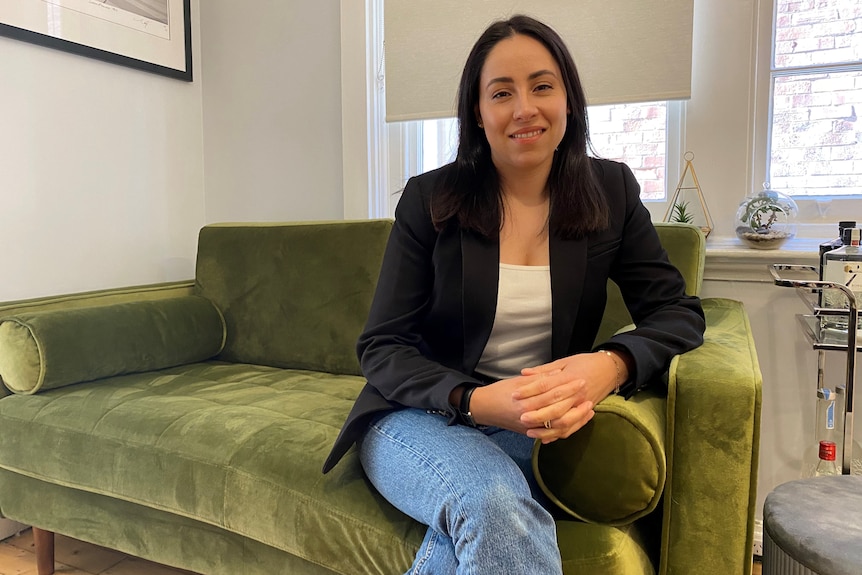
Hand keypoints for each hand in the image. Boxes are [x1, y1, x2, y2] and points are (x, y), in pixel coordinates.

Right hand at [467, 370, 592, 441]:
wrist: (484, 408)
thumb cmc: (500, 391)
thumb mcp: (518, 381)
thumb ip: (539, 379)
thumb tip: (558, 374)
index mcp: (525, 401)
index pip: (552, 394)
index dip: (568, 387)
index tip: (581, 381)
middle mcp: (528, 417)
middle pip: (558, 413)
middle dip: (576, 405)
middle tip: (589, 396)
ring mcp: (529, 428)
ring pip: (558, 428)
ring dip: (575, 420)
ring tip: (588, 411)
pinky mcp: (530, 434)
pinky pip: (552, 436)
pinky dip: (565, 430)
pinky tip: (576, 423)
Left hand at [515, 351, 629, 442]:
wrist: (610, 369)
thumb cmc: (586, 362)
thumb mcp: (565, 362)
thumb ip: (544, 370)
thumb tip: (524, 373)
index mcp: (569, 378)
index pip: (545, 386)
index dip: (529, 391)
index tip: (514, 395)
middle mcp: (576, 394)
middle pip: (555, 408)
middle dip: (537, 415)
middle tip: (521, 417)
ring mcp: (581, 405)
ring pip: (563, 422)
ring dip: (546, 429)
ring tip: (529, 430)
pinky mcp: (584, 413)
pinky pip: (571, 428)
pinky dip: (558, 434)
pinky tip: (544, 437)